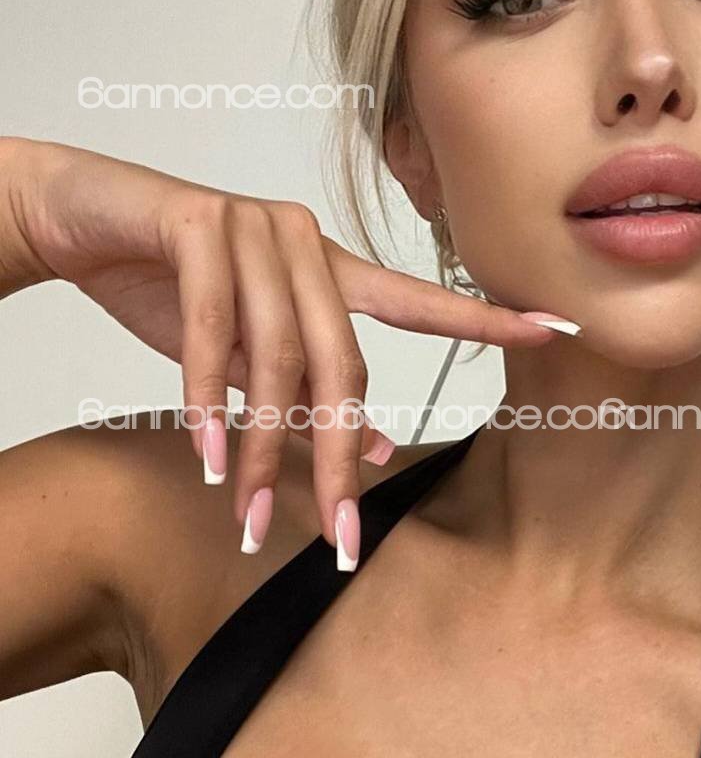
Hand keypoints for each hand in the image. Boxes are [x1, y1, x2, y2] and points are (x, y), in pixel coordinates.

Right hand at [3, 138, 574, 565]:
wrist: (87, 219)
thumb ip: (309, 390)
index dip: (485, 319)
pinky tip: (210, 456)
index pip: (417, 300)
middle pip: (340, 366)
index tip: (556, 330)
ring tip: (250, 513)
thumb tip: (380, 447)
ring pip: (273, 358)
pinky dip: (206, 398)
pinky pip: (210, 328)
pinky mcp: (195, 225)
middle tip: (342, 537)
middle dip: (338, 459)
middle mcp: (306, 243)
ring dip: (263, 447)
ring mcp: (253, 228)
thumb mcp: (248, 351)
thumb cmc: (175, 285)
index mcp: (330, 270)